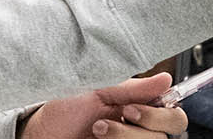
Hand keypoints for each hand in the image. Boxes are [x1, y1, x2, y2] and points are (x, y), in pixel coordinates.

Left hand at [18, 74, 186, 138]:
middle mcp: (138, 129)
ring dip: (124, 136)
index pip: (172, 113)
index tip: (131, 106)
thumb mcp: (98, 91)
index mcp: (139, 108)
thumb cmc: (64, 110)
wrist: (40, 134)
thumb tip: (165, 79)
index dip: (161, 112)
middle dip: (143, 124)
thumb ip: (132, 88)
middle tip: (117, 115)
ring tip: (97, 129)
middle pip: (165, 134)